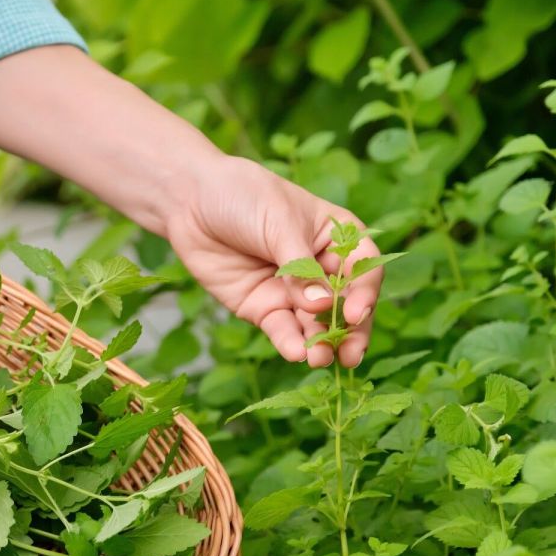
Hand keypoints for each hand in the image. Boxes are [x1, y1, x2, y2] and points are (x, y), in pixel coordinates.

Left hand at [164, 153, 381, 367]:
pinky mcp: (262, 308)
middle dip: (350, 331)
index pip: (363, 270)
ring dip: (321, 343)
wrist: (190, 200)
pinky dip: (290, 343)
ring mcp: (291, 292)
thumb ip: (299, 267)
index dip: (364, 293)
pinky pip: (282, 330)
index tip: (355, 313)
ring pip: (315, 324)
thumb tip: (320, 306)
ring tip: (320, 359)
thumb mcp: (278, 223)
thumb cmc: (243, 196)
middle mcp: (319, 268)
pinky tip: (296, 353)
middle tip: (351, 354)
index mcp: (335, 238)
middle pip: (345, 306)